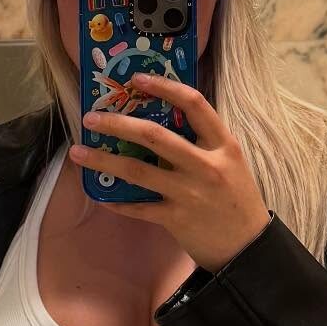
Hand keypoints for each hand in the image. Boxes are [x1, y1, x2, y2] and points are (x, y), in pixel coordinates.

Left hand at [69, 73, 270, 272]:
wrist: (248, 247)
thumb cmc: (237, 199)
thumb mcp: (230, 163)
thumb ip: (202, 144)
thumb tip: (158, 126)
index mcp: (223, 144)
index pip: (194, 104)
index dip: (165, 87)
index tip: (138, 79)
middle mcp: (206, 165)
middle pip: (154, 135)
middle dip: (117, 123)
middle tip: (91, 118)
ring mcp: (189, 193)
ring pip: (137, 171)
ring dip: (103, 160)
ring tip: (77, 152)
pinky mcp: (176, 219)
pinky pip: (139, 207)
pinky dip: (117, 202)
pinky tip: (101, 195)